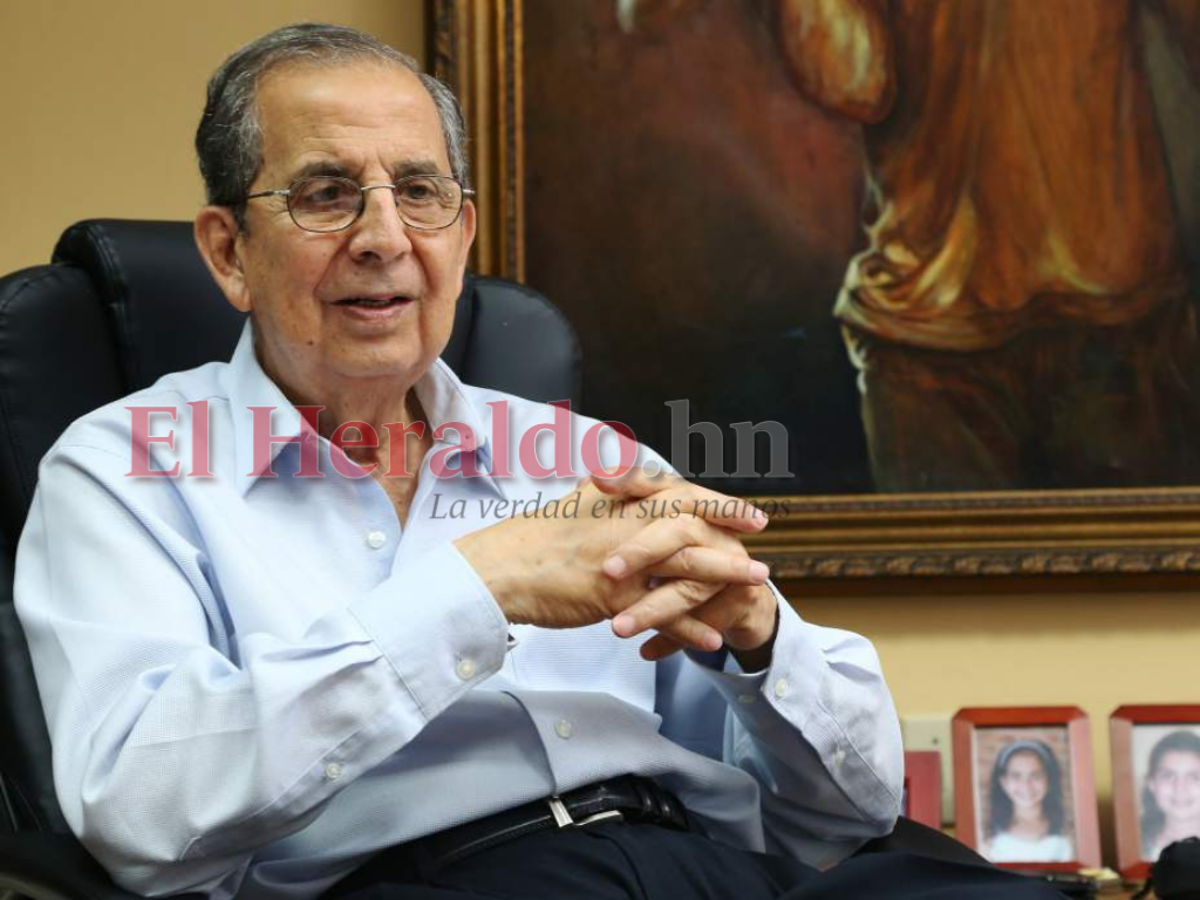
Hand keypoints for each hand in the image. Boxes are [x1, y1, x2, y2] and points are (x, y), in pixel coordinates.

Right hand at [454, 467, 768, 651]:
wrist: (496, 569)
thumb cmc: (531, 542)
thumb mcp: (577, 508)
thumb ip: (610, 499)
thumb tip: (628, 485)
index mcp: (617, 499)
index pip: (679, 491)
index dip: (718, 500)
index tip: (749, 511)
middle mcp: (624, 523)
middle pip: (692, 520)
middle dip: (732, 528)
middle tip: (763, 536)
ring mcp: (621, 559)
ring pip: (686, 564)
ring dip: (726, 573)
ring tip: (758, 584)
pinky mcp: (612, 595)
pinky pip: (662, 613)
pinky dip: (689, 628)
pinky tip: (713, 641)